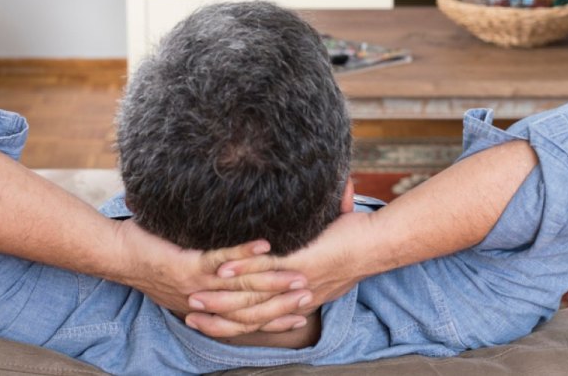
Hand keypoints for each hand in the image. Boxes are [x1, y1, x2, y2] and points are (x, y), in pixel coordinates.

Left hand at [109, 219, 310, 330]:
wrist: (117, 256)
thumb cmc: (151, 260)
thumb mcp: (184, 278)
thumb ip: (210, 277)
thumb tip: (233, 271)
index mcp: (205, 308)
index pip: (248, 319)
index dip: (276, 318)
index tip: (303, 312)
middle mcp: (204, 302)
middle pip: (252, 308)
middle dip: (283, 302)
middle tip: (310, 294)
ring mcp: (197, 285)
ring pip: (242, 288)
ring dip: (273, 280)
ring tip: (299, 273)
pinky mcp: (187, 265)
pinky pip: (221, 259)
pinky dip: (245, 252)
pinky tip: (266, 244)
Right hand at [185, 211, 377, 334]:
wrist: (378, 244)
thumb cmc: (355, 244)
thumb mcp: (325, 258)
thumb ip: (307, 256)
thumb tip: (292, 250)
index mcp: (299, 301)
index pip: (257, 320)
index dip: (231, 324)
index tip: (206, 320)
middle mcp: (295, 299)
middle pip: (248, 317)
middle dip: (216, 319)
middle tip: (189, 317)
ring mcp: (295, 283)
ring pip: (250, 300)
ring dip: (219, 300)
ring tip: (194, 298)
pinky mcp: (299, 265)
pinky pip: (263, 272)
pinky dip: (239, 270)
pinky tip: (219, 271)